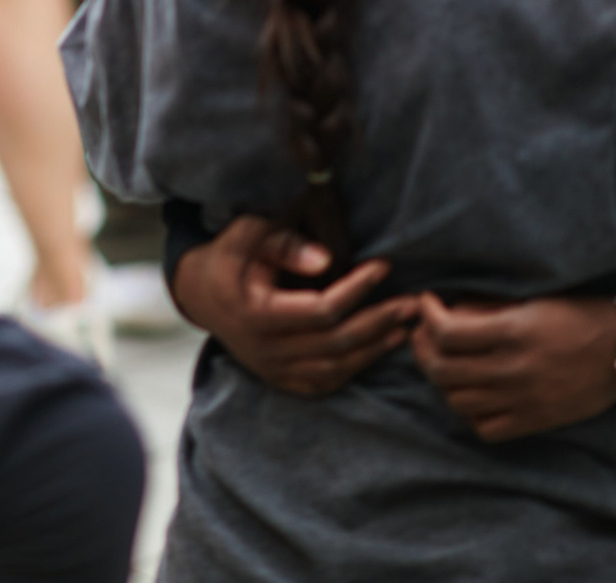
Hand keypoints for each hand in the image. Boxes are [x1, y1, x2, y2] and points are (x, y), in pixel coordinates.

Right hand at [169, 215, 418, 396]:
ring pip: (336, 366)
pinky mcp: (282, 380)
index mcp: (256, 314)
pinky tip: (381, 347)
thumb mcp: (246, 235)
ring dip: (376, 346)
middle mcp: (265, 350)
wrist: (202, 295)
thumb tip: (327, 260)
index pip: (321, 309)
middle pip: (336, 342)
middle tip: (414, 301)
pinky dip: (357, 366)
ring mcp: (274, 370)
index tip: (384, 266)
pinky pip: (327, 380)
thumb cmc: (230, 256)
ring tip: (407, 324)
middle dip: (380, 320)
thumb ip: (283, 242)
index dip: (357, 289)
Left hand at [411, 293, 615, 441]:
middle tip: (423, 333)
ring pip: (456, 400)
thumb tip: (448, 310)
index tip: (426, 303)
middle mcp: (514, 369)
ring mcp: (524, 400)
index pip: (446, 332)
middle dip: (422, 347)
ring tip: (445, 362)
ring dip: (442, 380)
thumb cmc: (581, 314)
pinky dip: (471, 413)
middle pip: (441, 368)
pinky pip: (485, 428)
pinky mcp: (536, 421)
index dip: (426, 315)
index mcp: (514, 332)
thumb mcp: (534, 299)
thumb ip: (489, 307)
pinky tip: (474, 394)